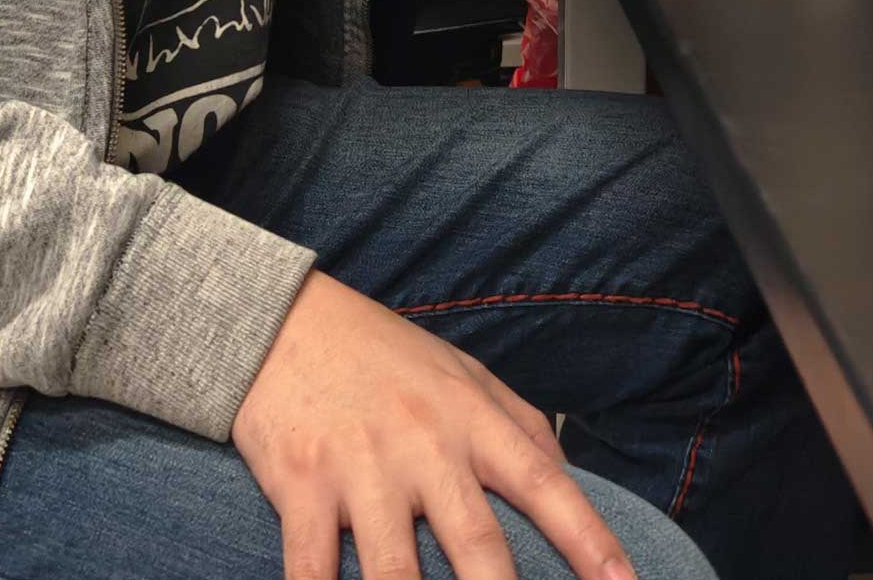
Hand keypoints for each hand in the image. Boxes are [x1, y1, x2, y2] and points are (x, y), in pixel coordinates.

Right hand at [233, 268, 635, 579]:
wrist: (282, 319)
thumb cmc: (384, 355)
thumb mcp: (462, 372)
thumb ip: (519, 425)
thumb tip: (571, 482)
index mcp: (471, 419)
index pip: (544, 483)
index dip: (589, 539)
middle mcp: (424, 445)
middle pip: (477, 546)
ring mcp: (362, 469)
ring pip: (396, 576)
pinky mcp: (302, 486)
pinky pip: (312, 570)